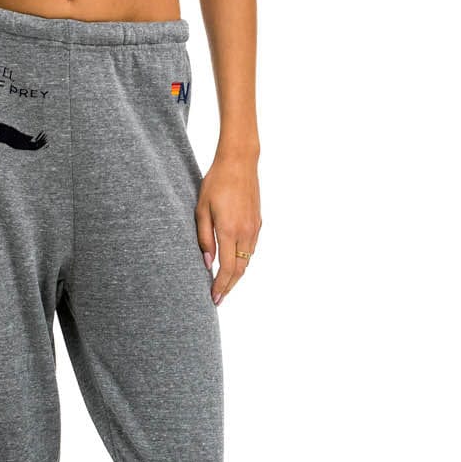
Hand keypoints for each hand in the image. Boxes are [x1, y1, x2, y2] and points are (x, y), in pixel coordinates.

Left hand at [195, 154, 261, 305]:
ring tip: (224, 284)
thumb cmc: (216, 182)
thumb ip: (204, 238)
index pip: (227, 268)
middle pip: (240, 269)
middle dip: (229, 287)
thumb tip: (208, 263)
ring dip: (237, 274)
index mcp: (229, 230)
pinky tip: (234, 262)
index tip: (214, 298)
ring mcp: (254, 228)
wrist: (240, 162)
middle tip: (218, 299)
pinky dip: (243, 259)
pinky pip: (251, 248)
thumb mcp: (201, 209)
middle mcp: (245, 232)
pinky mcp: (258, 222)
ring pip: (247, 260)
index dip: (221, 286)